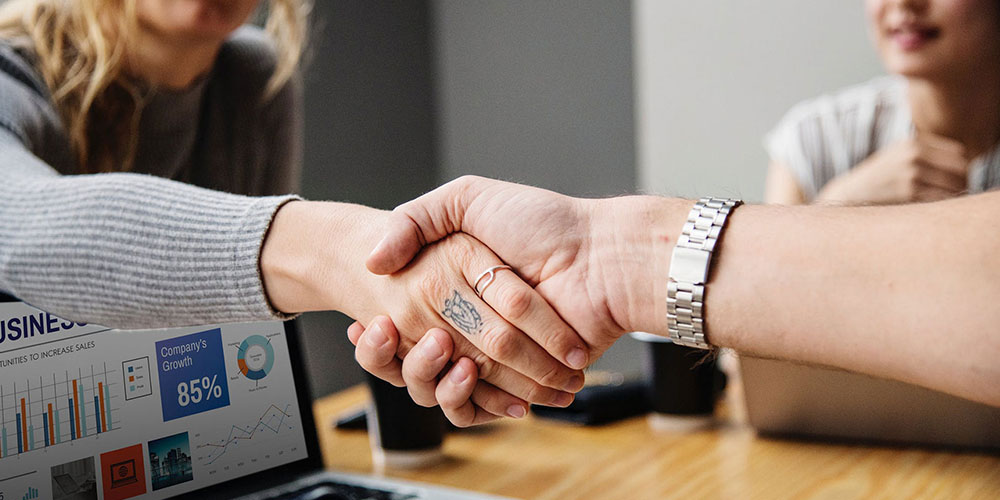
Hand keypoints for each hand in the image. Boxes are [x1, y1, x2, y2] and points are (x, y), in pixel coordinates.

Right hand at [361, 177, 688, 418]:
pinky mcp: (517, 384)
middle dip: (391, 353)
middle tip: (383, 331)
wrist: (602, 257)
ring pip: (436, 386)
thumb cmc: (541, 222)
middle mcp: (467, 324)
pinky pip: (476, 405)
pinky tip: (460, 374)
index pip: (399, 319)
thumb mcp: (467, 199)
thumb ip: (415, 219)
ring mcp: (491, 357)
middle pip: (411, 357)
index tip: (365, 323)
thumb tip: (372, 259)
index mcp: (451, 287)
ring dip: (424, 374)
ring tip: (432, 346)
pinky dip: (464, 399)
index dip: (376, 330)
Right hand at [816, 133, 968, 203]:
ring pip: (955, 185)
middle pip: (961, 169)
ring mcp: (911, 173)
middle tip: (954, 196)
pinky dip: (944, 206)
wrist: (848, 195)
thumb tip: (963, 167)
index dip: (962, 169)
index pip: (959, 153)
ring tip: (944, 204)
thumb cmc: (877, 181)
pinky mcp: (909, 192)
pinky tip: (934, 211)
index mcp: (913, 143)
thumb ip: (925, 155)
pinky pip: (942, 199)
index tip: (955, 182)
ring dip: (956, 197)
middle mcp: (914, 155)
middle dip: (963, 183)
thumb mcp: (896, 157)